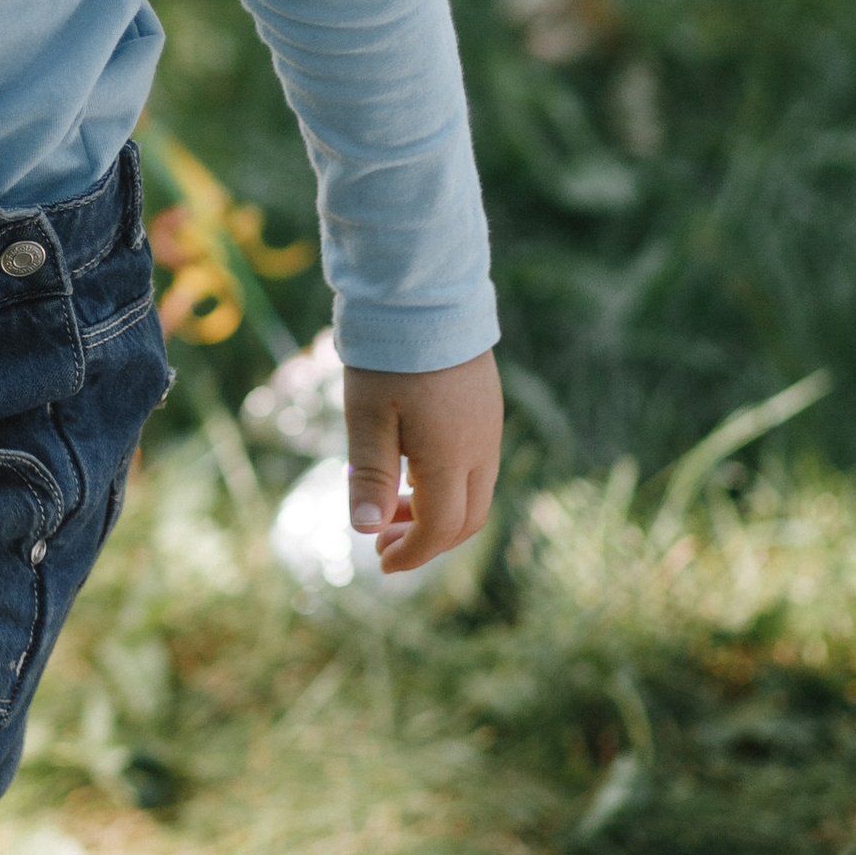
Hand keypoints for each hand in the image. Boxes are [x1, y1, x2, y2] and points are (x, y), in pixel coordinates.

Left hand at [341, 350, 502, 573]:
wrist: (425, 293)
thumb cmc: (389, 354)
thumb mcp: (367, 416)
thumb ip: (371, 475)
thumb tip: (366, 531)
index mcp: (452, 458)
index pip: (441, 528)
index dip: (412, 553)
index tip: (381, 562)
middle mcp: (481, 449)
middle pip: (466, 519)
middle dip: (427, 540)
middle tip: (384, 542)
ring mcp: (489, 427)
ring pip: (475, 493)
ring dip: (437, 512)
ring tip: (392, 508)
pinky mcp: (486, 407)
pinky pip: (477, 465)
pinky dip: (448, 484)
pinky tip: (412, 469)